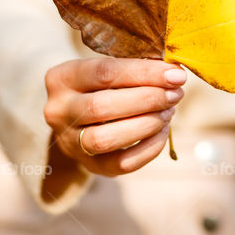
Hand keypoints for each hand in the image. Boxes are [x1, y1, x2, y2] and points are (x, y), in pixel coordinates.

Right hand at [43, 58, 185, 176]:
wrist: (79, 116)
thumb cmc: (102, 84)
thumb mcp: (108, 68)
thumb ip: (135, 68)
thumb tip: (174, 74)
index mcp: (62, 78)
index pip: (104, 72)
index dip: (144, 73)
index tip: (175, 74)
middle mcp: (58, 111)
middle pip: (102, 107)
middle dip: (147, 99)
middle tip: (175, 94)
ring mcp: (69, 142)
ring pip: (106, 139)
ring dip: (147, 124)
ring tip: (169, 111)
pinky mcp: (89, 166)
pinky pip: (121, 164)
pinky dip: (149, 148)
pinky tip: (163, 130)